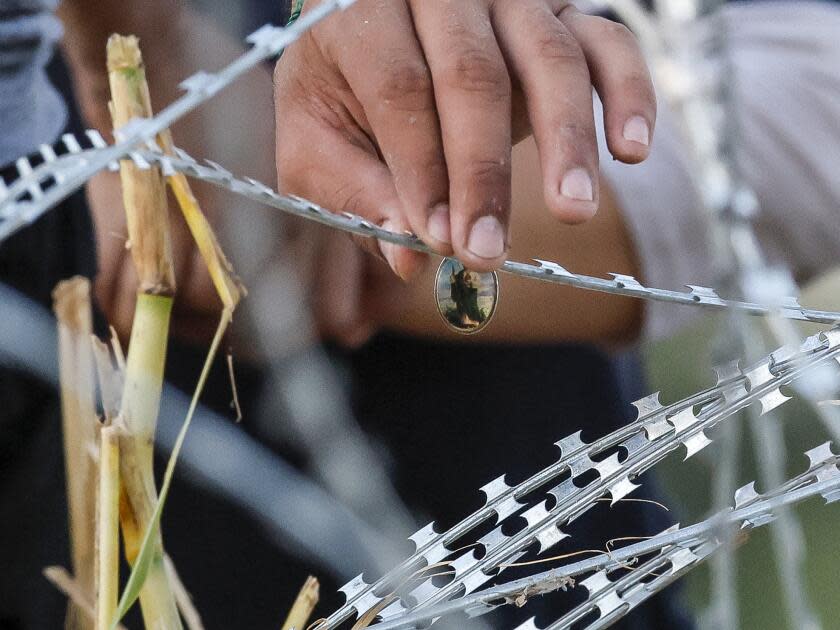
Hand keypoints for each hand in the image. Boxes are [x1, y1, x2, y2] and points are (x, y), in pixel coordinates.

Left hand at [274, 0, 654, 277]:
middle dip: (482, 174)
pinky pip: (611, 43)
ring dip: (566, 141)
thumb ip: (351, 193)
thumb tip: (408, 256)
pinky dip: (630, 94)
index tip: (438, 241)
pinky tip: (633, 151)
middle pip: (473, 75)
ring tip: (573, 210)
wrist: (383, 35)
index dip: (420, 169)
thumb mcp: (316, 140)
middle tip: (488, 250)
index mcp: (366, 12)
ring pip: (550, 57)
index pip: (401, 89)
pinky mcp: (564, 13)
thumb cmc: (345, 96)